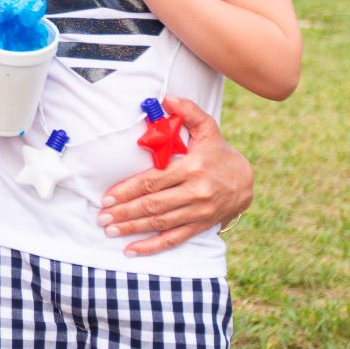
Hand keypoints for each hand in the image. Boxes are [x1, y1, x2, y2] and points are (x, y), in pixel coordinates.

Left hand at [97, 96, 251, 254]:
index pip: (154, 181)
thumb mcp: (208, 129)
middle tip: (101, 216)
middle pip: (153, 205)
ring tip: (110, 229)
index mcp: (192, 168)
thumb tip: (166, 98)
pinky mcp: (200, 226)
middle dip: (125, 211)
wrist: (247, 182)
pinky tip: (132, 250)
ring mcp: (198, 212)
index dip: (129, 189)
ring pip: (160, 223)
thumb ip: (188, 112)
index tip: (108, 196)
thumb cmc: (219, 153)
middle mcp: (195, 192)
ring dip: (132, 228)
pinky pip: (173, 239)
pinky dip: (152, 247)